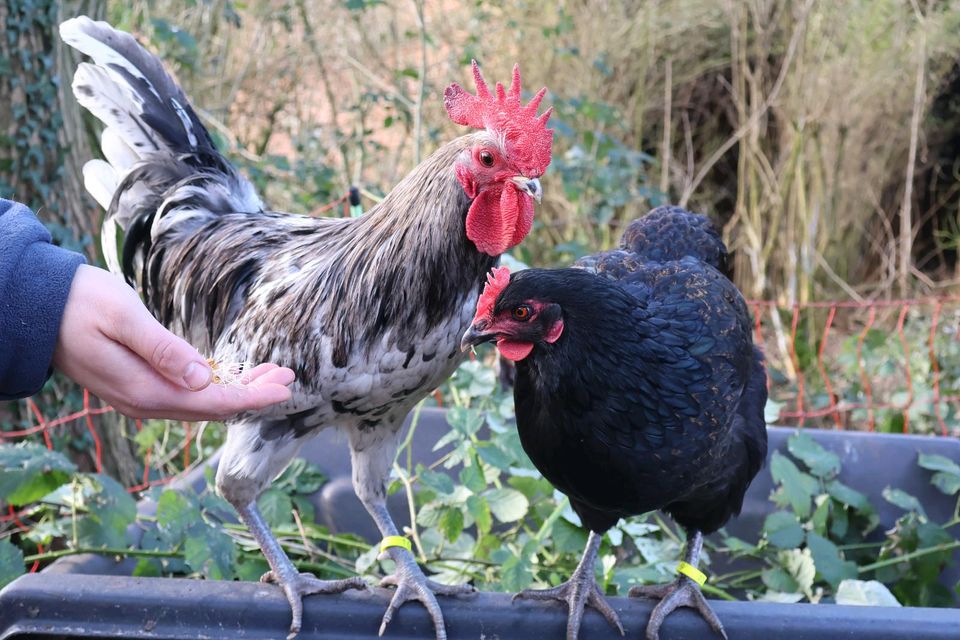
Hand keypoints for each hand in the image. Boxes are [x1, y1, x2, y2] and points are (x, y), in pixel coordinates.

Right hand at [53, 265, 294, 419]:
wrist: (37, 309)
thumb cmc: (81, 303)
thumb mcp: (125, 318)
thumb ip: (163, 350)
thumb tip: (203, 380)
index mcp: (145, 390)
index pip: (213, 403)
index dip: (253, 397)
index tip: (285, 387)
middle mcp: (145, 402)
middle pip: (212, 408)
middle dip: (253, 395)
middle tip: (288, 377)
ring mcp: (139, 397)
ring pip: (200, 403)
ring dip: (237, 390)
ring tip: (271, 375)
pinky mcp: (137, 386)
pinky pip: (185, 395)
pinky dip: (215, 386)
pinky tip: (233, 376)